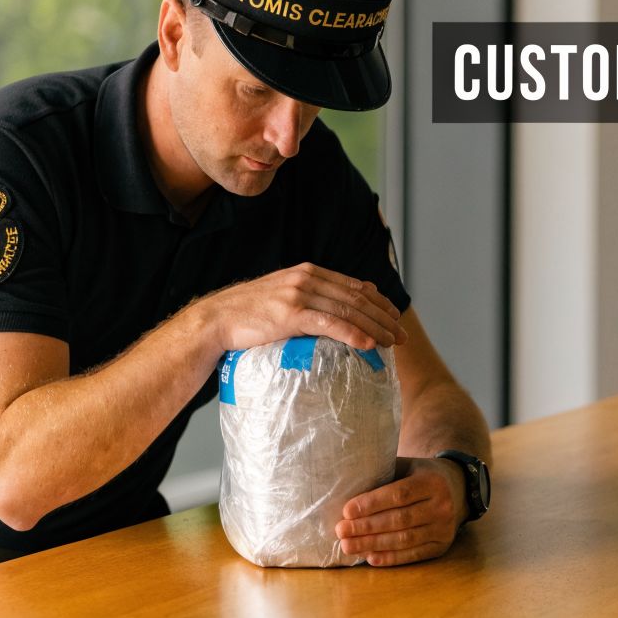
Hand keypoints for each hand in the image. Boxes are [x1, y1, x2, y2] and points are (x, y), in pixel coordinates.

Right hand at [196, 262, 407, 351]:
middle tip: (401, 335)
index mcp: (308, 272)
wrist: (216, 319)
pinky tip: (368, 345)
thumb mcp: (283, 297)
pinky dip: (353, 334)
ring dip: (375, 328)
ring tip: (392, 343)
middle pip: (357, 297)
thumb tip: (337, 312)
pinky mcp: (290, 313)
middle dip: (384, 317)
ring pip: (348, 310)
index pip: (354, 285)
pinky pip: (330, 324)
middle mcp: (307, 278)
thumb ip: (309, 298)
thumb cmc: (248, 314)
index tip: (394, 317)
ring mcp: (299, 294)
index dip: (379, 302)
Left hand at [335, 457, 466, 566]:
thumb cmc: (420, 475)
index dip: (372, 504)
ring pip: (405, 540)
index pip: (400, 494)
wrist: (456, 489)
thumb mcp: (407, 466)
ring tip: (348, 546)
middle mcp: (442, 506)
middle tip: (341, 531)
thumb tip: (347, 487)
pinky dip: (390, 558)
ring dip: (373, 544)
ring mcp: (444, 529)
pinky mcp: (441, 546)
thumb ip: (383, 474)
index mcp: (432, 481)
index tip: (347, 511)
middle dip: (367, 527)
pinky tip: (370, 557)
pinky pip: (413, 555)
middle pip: (400, 520)